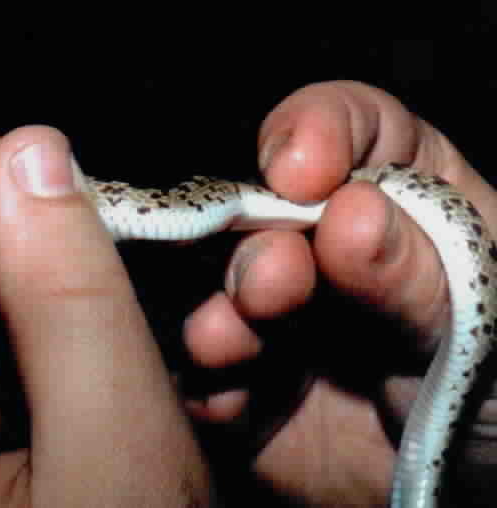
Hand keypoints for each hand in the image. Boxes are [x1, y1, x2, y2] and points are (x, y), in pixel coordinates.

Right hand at [183, 80, 496, 505]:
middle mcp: (325, 248)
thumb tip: (348, 215)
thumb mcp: (491, 323)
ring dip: (217, 310)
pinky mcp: (245, 382)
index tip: (299, 171)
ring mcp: (279, 315)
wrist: (468, 490)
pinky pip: (203, 374)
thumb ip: (424, 276)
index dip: (316, 131)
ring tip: (225, 341)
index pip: (352, 131)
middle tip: (272, 283)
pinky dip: (204, 383)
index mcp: (403, 200)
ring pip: (219, 289)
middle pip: (265, 210)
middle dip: (256, 239)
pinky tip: (232, 403)